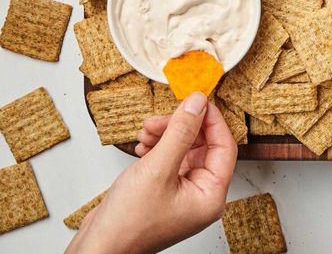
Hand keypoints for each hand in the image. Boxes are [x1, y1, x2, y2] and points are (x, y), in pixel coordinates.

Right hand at [66, 93, 236, 253]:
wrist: (97, 247)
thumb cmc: (127, 224)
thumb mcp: (157, 168)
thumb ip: (181, 132)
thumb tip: (198, 102)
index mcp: (210, 196)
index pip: (224, 146)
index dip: (211, 120)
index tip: (196, 100)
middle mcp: (200, 194)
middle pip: (203, 144)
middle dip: (181, 127)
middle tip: (160, 120)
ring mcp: (183, 192)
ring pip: (184, 147)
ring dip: (166, 134)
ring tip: (146, 133)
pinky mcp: (165, 189)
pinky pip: (170, 157)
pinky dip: (157, 146)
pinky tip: (143, 145)